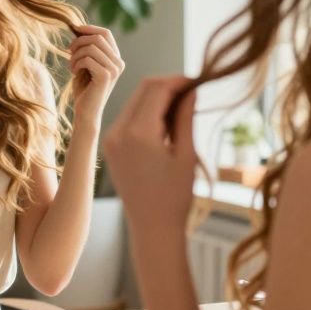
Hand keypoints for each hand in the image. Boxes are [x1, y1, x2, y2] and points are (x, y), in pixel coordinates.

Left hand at [69, 24, 123, 127]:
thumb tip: (78, 27)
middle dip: (79, 41)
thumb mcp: (85, 64)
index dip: (89, 28)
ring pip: (91, 47)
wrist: (85, 112)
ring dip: (76, 54)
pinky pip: (87, 58)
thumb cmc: (84, 88)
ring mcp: (114, 69)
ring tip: (71, 65)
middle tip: (68, 51)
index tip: (74, 29)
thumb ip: (87, 48)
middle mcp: (118, 63)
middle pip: (98, 37)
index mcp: (116, 58)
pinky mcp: (106, 76)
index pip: (105, 33)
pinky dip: (76, 63)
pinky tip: (73, 72)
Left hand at [102, 76, 197, 238]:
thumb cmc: (175, 197)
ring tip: (184, 107)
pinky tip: (168, 122)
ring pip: (136, 100)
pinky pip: (130, 116)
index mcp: (137, 134)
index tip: (199, 81)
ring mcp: (111, 139)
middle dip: (169, 85)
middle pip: (144, 89)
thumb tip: (191, 90)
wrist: (152, 229)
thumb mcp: (186, 154)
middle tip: (193, 91)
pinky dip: (149, 111)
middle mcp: (118, 132)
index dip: (179, 80)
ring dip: (159, 97)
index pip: (157, 88)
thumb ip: (186, 117)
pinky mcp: (111, 146)